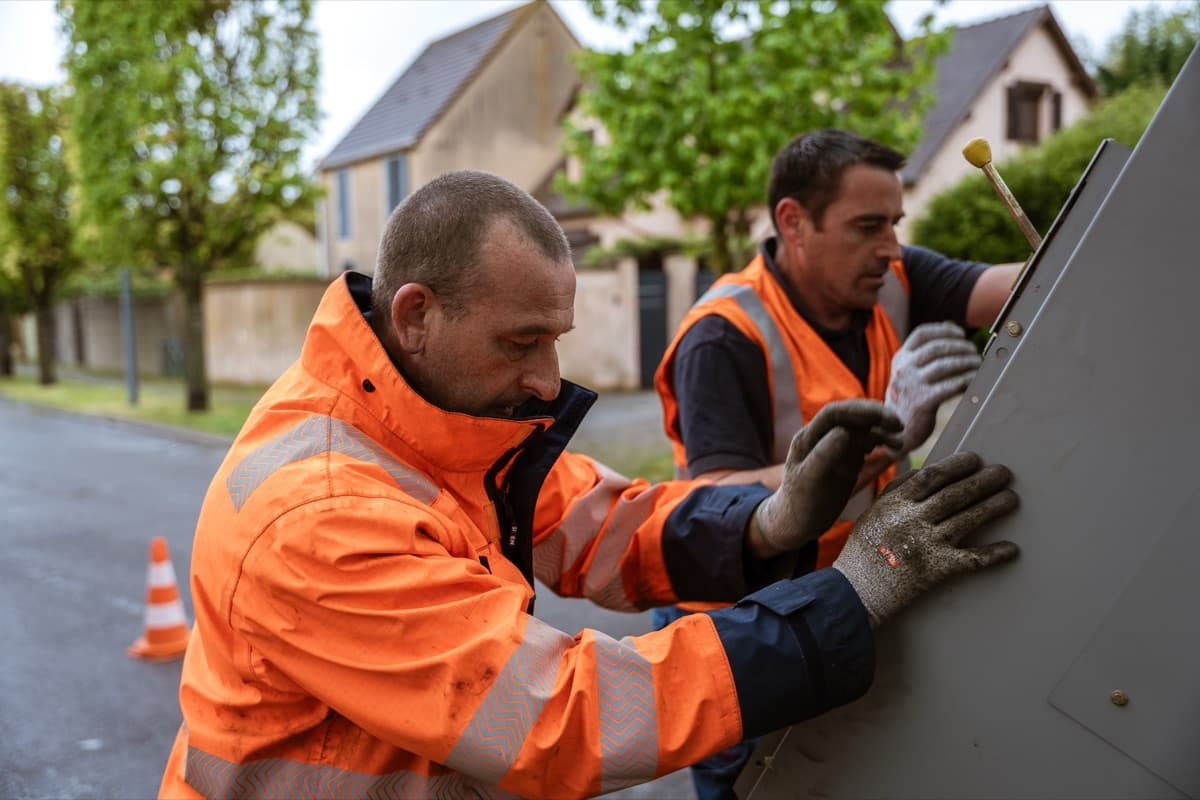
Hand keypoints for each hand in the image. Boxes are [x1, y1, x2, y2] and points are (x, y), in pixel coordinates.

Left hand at [753, 400, 903, 555]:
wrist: (799, 522)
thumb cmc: (800, 505)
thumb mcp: (808, 482)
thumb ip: (823, 456)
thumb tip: (843, 432)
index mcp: (807, 437)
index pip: (835, 413)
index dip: (861, 411)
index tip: (885, 418)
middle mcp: (821, 436)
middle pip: (851, 416)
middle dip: (876, 416)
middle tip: (900, 427)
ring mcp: (836, 445)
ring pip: (862, 428)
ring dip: (882, 430)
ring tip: (900, 444)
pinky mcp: (847, 457)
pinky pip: (866, 442)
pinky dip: (882, 442)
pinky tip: (894, 450)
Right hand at [832, 451, 1018, 626]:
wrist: (855, 591)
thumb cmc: (863, 550)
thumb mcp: (874, 512)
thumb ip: (898, 491)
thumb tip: (927, 471)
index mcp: (895, 503)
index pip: (933, 476)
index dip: (957, 465)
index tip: (975, 459)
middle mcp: (912, 520)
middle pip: (956, 494)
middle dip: (983, 481)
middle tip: (1004, 473)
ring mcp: (927, 544)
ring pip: (968, 519)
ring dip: (993, 507)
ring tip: (1011, 498)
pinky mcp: (937, 570)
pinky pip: (972, 559)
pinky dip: (994, 554)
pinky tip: (1011, 549)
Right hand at [886, 322, 980, 455]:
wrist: (893, 429)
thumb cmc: (908, 396)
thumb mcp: (908, 370)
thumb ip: (925, 350)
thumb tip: (950, 326)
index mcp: (900, 358)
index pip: (922, 334)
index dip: (944, 330)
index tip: (961, 335)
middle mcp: (904, 369)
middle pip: (937, 347)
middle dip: (961, 347)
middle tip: (974, 351)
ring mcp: (912, 385)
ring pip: (945, 365)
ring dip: (966, 362)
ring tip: (978, 363)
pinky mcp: (923, 402)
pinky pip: (951, 386)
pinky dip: (967, 379)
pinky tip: (976, 379)